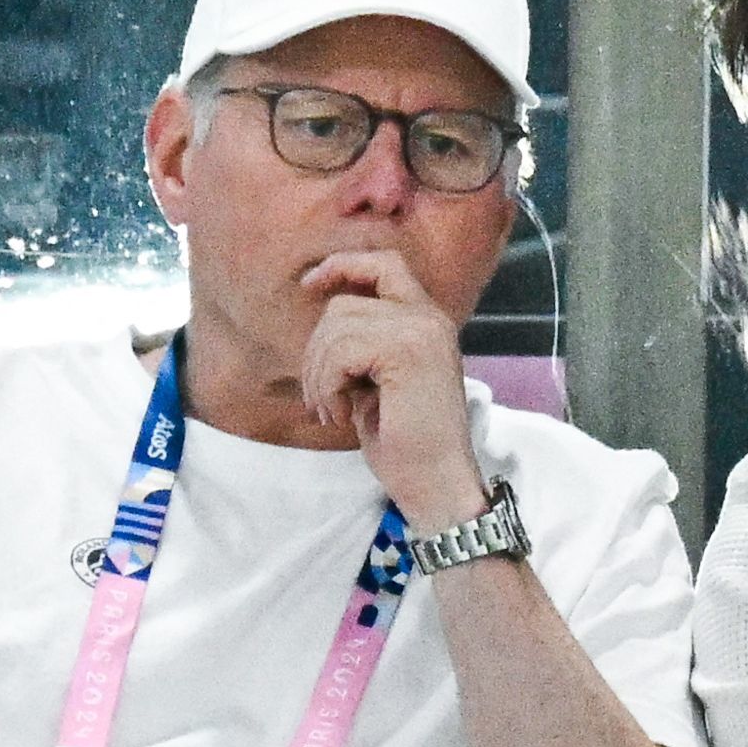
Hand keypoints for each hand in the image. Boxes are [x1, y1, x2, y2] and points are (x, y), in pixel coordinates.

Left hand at [299, 250, 489, 532]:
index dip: (343, 265)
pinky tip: (341, 414)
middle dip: (317, 349)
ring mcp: (421, 332)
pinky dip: (327, 384)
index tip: (310, 284)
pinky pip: (340, 350)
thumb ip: (364, 344)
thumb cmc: (406, 443)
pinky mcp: (407, 351)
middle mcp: (429, 318)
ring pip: (336, 326)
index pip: (384, 264)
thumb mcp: (379, 382)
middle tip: (320, 396)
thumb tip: (323, 319)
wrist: (436, 482)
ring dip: (319, 372)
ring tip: (331, 409)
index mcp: (428, 322)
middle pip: (344, 303)